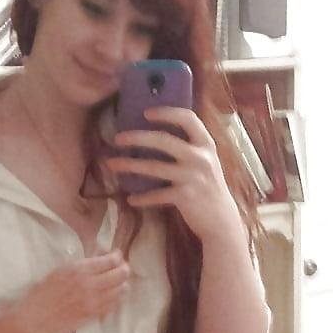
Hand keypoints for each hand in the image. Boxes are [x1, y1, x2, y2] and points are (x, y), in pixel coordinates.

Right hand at [14, 250, 129, 332]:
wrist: (31, 320)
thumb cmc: (40, 295)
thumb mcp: (58, 272)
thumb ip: (79, 266)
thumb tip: (98, 257)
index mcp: (78, 269)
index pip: (109, 260)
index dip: (117, 257)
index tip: (116, 256)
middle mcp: (88, 283)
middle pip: (120, 273)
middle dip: (124, 269)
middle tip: (121, 269)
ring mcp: (92, 300)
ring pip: (121, 289)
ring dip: (123, 284)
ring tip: (119, 283)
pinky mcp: (93, 315)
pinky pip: (114, 305)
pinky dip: (117, 299)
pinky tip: (113, 296)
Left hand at [105, 107, 242, 241]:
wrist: (222, 219)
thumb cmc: (208, 187)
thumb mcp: (205, 161)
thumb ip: (190, 147)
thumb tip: (157, 134)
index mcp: (206, 144)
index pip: (188, 118)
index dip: (166, 113)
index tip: (146, 112)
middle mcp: (200, 157)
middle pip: (163, 140)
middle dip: (137, 137)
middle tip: (117, 138)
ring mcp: (192, 177)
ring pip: (154, 167)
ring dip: (129, 165)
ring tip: (111, 164)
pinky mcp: (184, 196)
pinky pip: (156, 195)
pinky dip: (142, 198)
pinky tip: (130, 199)